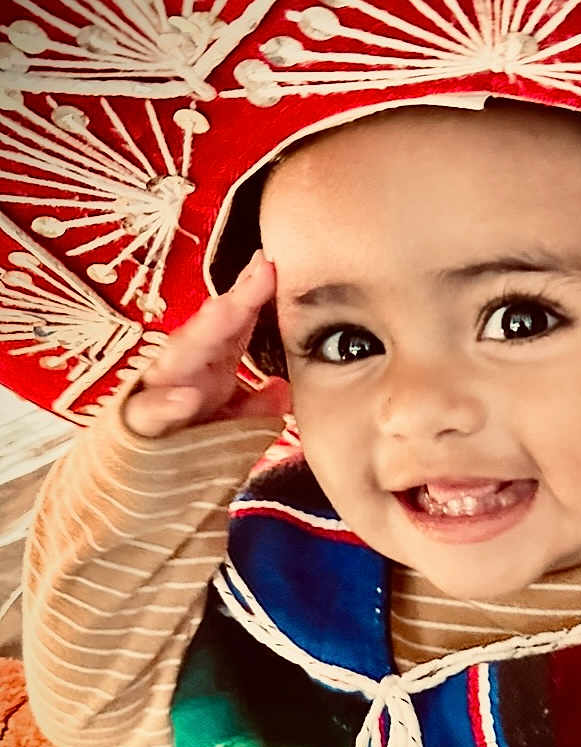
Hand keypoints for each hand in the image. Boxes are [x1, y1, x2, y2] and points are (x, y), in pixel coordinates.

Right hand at [123, 252, 288, 437]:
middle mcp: (184, 370)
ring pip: (177, 357)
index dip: (252, 294)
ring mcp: (158, 391)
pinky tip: (188, 399)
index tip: (272, 265)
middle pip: (210, 330)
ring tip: (228, 310)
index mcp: (210, 364)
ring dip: (202, 333)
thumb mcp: (230, 426)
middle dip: (235, 300)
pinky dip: (166, 404)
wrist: (133, 480)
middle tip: (261, 273)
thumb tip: (282, 391)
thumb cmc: (187, 441)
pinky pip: (148, 411)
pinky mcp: (136, 423)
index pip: (234, 324)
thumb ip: (257, 410)